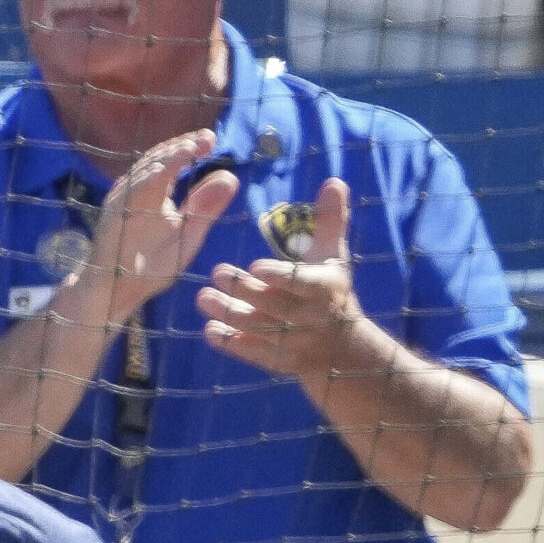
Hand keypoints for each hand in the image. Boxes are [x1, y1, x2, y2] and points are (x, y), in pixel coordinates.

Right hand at [78, 130, 240, 324]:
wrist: (117, 293)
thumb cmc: (150, 267)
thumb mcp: (188, 236)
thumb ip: (206, 209)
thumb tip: (231, 177)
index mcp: (156, 194)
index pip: (173, 162)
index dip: (190, 147)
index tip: (212, 139)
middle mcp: (138, 193)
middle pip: (158, 160)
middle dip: (182, 147)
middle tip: (206, 138)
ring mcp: (123, 203)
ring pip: (143, 172)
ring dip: (166, 159)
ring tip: (188, 148)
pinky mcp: (112, 218)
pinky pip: (127, 195)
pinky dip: (143, 181)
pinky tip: (162, 171)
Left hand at [196, 177, 369, 382]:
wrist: (341, 346)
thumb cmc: (329, 288)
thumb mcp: (332, 255)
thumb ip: (330, 221)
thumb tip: (334, 180)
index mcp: (327, 289)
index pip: (304, 284)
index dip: (281, 277)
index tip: (255, 265)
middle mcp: (313, 318)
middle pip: (277, 308)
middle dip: (246, 292)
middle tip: (217, 273)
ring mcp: (297, 343)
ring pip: (261, 331)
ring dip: (231, 316)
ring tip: (203, 298)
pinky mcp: (281, 362)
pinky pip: (256, 356)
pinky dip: (233, 345)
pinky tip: (210, 331)